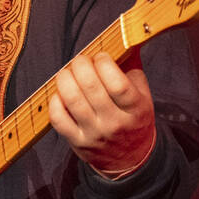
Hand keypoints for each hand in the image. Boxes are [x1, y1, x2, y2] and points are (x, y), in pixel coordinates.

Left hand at [49, 52, 155, 176]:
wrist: (131, 160)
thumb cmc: (134, 119)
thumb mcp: (143, 96)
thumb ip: (132, 68)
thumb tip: (121, 38)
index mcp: (135, 109)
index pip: (117, 84)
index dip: (104, 64)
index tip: (100, 56)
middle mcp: (115, 123)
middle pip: (91, 88)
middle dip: (81, 65)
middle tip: (81, 60)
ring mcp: (94, 134)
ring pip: (72, 100)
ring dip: (65, 78)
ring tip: (68, 72)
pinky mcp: (77, 142)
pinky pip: (58, 118)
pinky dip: (56, 101)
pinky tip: (61, 93)